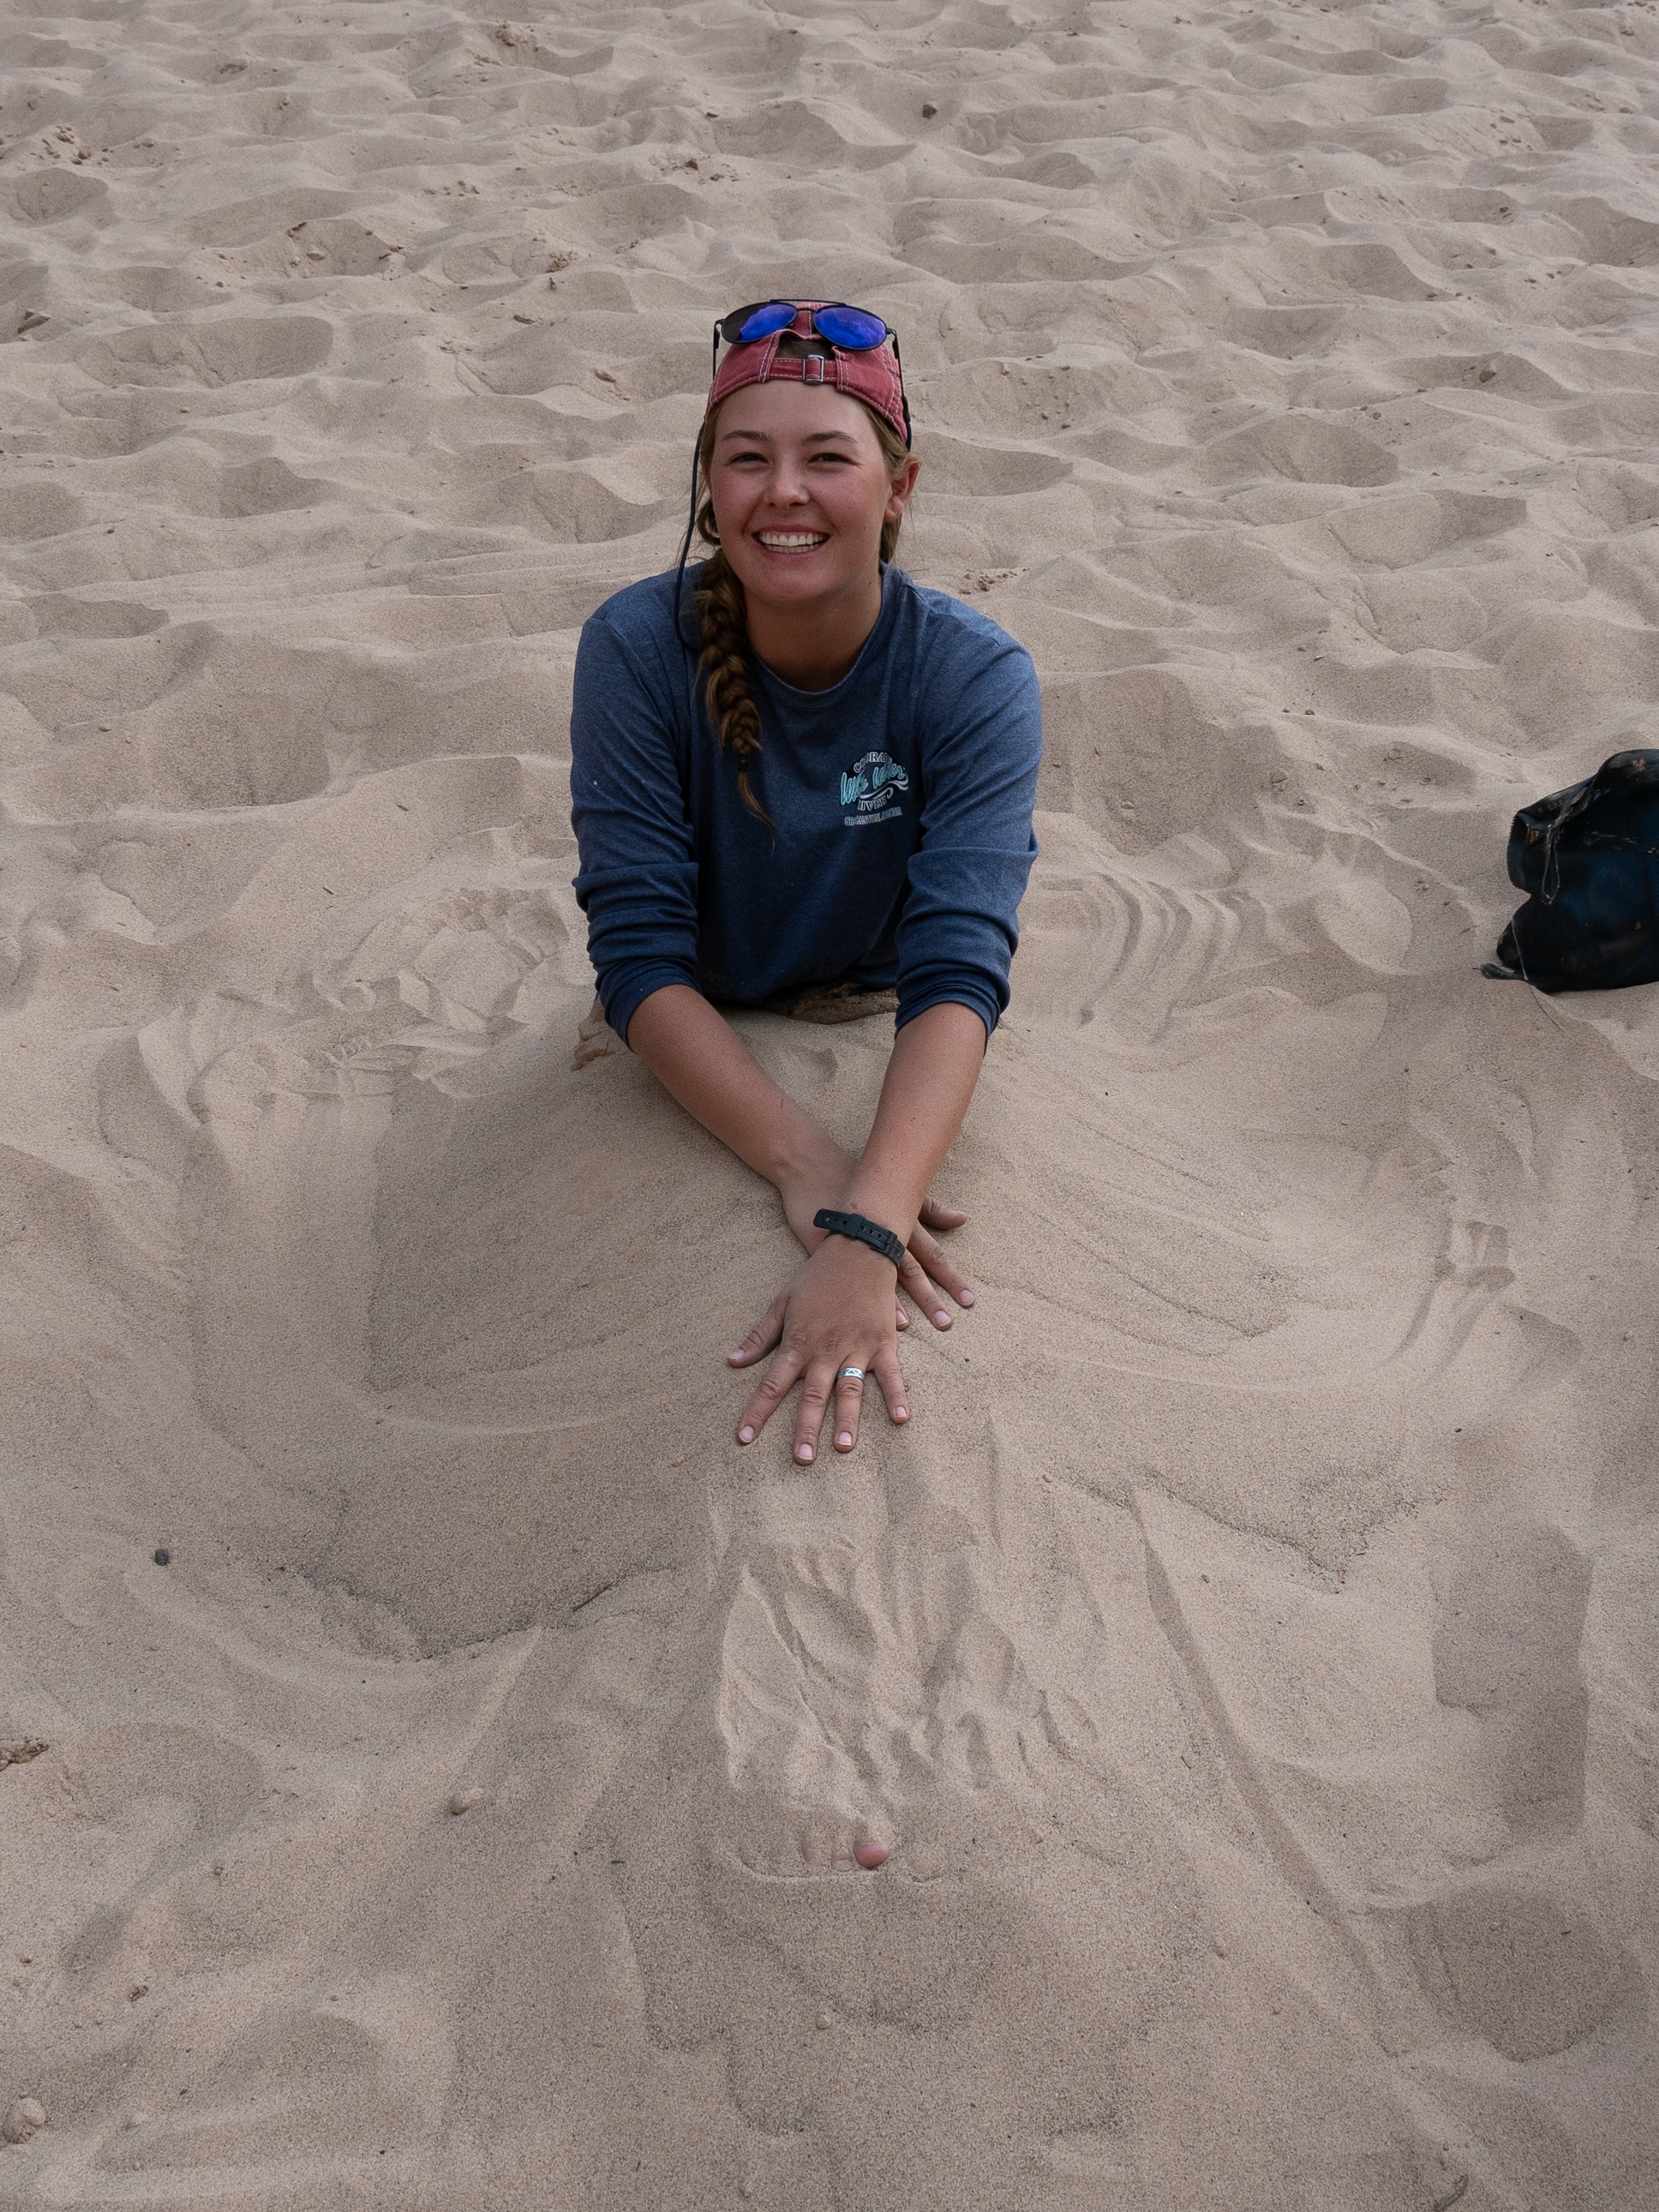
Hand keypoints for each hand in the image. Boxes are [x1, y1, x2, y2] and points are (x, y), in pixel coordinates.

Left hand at [728, 1235, 908, 1463]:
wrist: (856, 1249)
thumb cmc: (816, 1277)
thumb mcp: (781, 1302)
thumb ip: (759, 1336)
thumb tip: (733, 1362)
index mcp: (798, 1342)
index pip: (772, 1384)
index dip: (757, 1412)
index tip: (744, 1438)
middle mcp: (825, 1350)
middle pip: (812, 1396)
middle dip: (805, 1429)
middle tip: (801, 1459)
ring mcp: (856, 1347)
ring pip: (849, 1389)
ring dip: (847, 1420)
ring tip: (844, 1448)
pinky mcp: (882, 1341)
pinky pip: (891, 1373)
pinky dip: (897, 1395)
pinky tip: (901, 1419)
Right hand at [778, 1155, 974, 1333]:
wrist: (811, 1165)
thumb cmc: (858, 1177)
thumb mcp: (897, 1191)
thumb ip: (931, 1210)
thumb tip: (963, 1219)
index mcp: (901, 1223)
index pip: (933, 1256)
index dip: (951, 1278)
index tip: (969, 1301)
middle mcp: (883, 1235)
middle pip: (913, 1272)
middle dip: (931, 1299)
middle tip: (947, 1324)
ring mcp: (856, 1244)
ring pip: (883, 1276)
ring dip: (899, 1303)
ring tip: (913, 1325)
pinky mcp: (829, 1249)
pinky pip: (848, 1277)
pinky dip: (862, 1295)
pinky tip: (868, 1313)